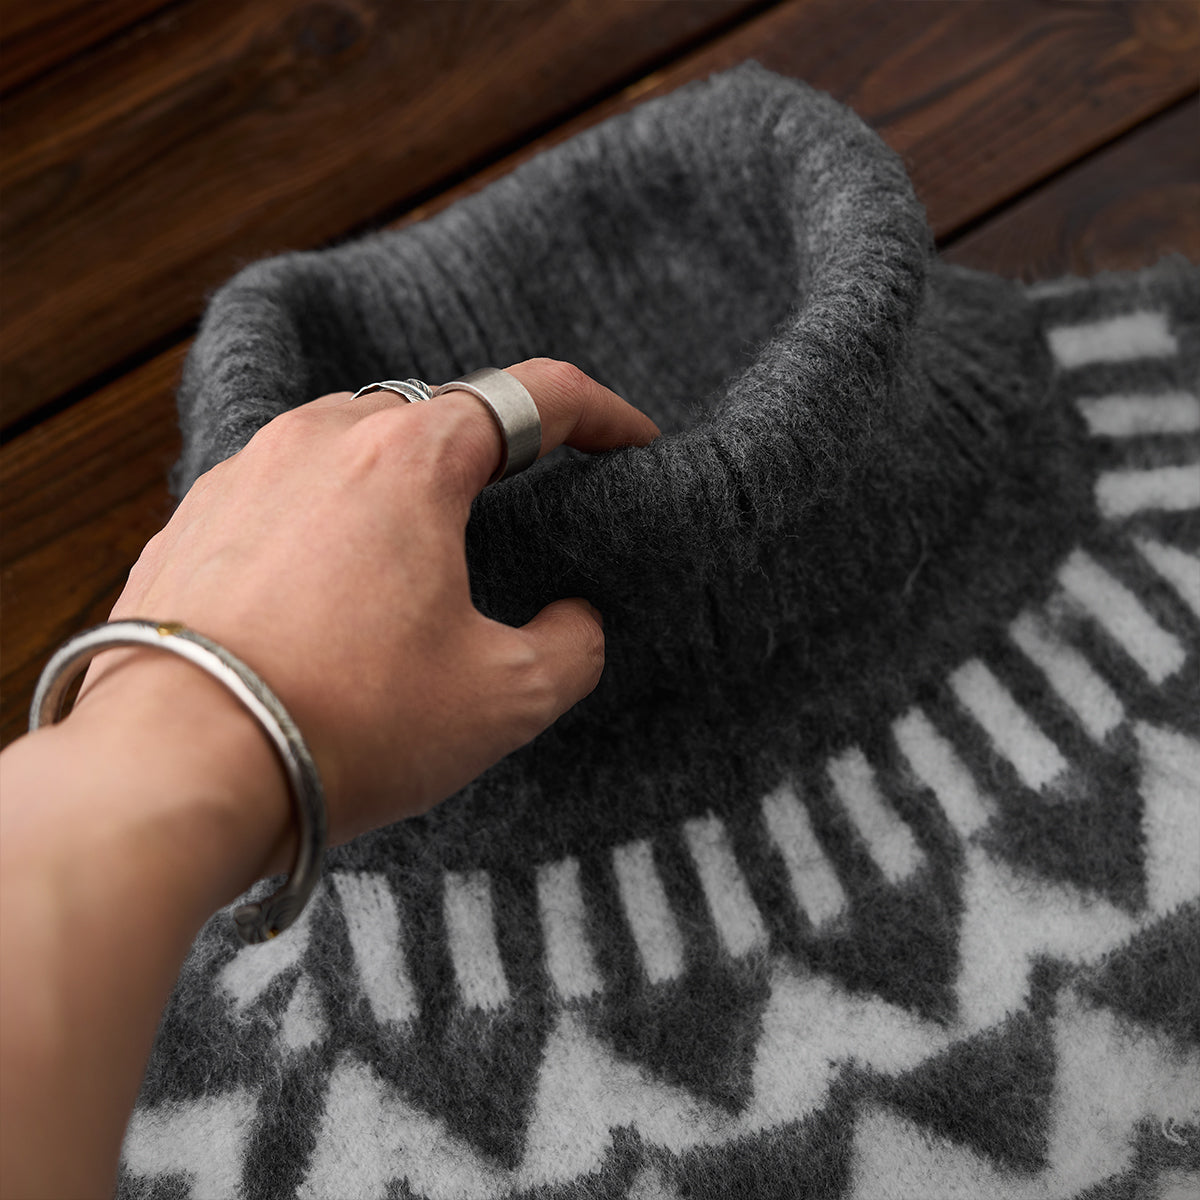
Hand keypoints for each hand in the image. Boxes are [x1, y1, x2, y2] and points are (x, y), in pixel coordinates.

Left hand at [74, 359, 658, 855]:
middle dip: (495, 450)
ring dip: (402, 481)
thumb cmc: (347, 723)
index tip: (632, 442)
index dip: (601, 413)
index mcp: (411, 458)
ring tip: (422, 553)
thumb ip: (571, 646)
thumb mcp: (503, 698)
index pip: (534, 395)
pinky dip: (326, 521)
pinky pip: (281, 494)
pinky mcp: (189, 523)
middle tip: (526, 503)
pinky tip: (330, 589)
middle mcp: (321, 440)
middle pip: (436, 412)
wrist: (175, 768)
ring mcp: (242, 474)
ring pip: (350, 445)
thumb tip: (575, 622)